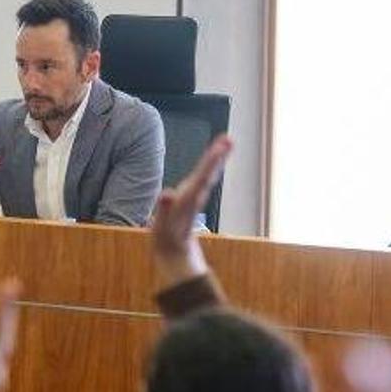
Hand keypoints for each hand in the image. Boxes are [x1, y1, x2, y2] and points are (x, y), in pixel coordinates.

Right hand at [151, 134, 232, 285]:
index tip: (221, 146)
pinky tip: (216, 156)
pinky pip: (204, 177)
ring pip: (209, 174)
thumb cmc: (166, 238)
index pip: (202, 176)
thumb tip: (167, 195)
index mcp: (189, 199)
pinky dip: (211, 166)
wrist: (174, 252)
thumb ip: (164, 209)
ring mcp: (195, 196)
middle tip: (228, 139)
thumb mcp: (162, 226)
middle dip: (217, 155)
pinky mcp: (193, 197)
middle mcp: (195, 195)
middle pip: (209, 172)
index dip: (211, 160)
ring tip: (226, 142)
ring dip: (217, 158)